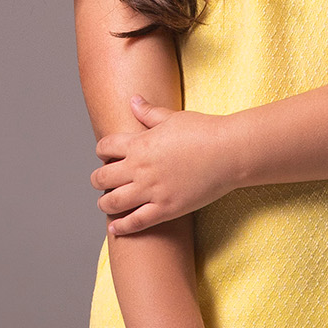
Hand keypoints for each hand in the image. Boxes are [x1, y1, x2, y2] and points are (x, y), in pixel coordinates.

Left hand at [93, 98, 238, 232]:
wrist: (229, 152)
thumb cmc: (205, 131)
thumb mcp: (173, 117)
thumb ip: (149, 112)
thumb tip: (133, 100)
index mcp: (139, 144)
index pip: (105, 147)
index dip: (102, 151)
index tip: (106, 155)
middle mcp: (140, 168)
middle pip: (102, 177)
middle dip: (98, 179)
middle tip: (101, 181)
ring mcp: (152, 191)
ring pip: (113, 202)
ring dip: (104, 203)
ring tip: (105, 203)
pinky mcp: (166, 208)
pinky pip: (136, 222)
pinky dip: (122, 226)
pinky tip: (115, 228)